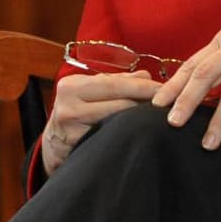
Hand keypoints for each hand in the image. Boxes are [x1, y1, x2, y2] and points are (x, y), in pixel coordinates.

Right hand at [41, 70, 164, 173]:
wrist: (53, 145)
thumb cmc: (75, 114)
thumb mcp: (89, 93)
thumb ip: (117, 82)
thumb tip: (146, 75)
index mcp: (72, 86)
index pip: (114, 83)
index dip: (141, 86)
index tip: (164, 88)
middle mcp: (68, 104)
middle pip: (118, 102)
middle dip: (145, 102)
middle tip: (168, 104)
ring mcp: (71, 128)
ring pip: (116, 121)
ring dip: (138, 120)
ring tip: (157, 118)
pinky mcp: (77, 146)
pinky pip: (109, 138)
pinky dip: (126, 135)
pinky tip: (140, 134)